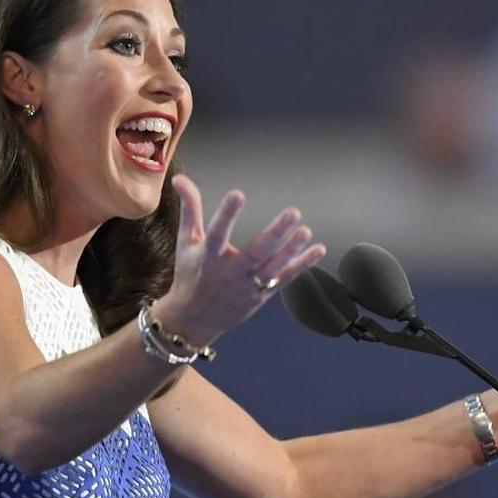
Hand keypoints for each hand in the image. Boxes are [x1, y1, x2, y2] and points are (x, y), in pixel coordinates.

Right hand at [153, 174, 325, 345]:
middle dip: (275, 233)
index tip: (238, 194)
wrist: (193, 319)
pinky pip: (284, 279)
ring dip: (291, 249)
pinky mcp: (260, 296)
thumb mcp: (186, 241)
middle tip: (293, 212)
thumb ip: (190, 208)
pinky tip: (317, 250)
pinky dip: (302, 265)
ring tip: (306, 231)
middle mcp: (230, 272)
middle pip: (255, 252)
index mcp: (209, 256)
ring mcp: (247, 286)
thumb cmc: (190, 274)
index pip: (217, 232)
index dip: (226, 214)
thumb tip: (180, 178)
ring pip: (273, 267)